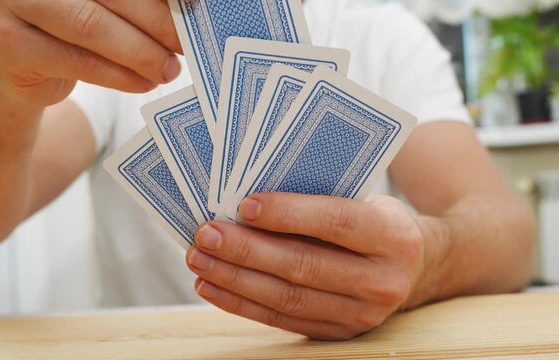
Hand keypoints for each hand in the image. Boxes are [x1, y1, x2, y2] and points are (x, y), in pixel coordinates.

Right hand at [0, 0, 181, 105]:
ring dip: (140, 53)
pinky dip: (119, 76)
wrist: (23, 65)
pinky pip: (78, 61)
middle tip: (186, 44)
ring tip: (169, 70)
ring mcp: (13, 4)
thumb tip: (189, 8)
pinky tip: (144, 83)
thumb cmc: (74, 27)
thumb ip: (138, 4)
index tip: (195, 6)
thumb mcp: (108, 6)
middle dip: (156, 21)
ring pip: (91, 27)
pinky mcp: (10, 45)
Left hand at [186, 193, 425, 340]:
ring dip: (235, 278)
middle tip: (206, 234)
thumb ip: (320, 199)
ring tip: (200, 259)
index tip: (245, 204)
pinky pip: (282, 320)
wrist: (413, 267)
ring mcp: (361, 315)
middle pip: (303, 266)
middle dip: (247, 250)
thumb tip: (247, 199)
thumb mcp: (364, 200)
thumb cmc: (375, 222)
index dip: (289, 213)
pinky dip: (242, 303)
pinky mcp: (339, 334)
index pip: (336, 222)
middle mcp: (382, 281)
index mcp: (393, 237)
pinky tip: (214, 285)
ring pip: (287, 298)